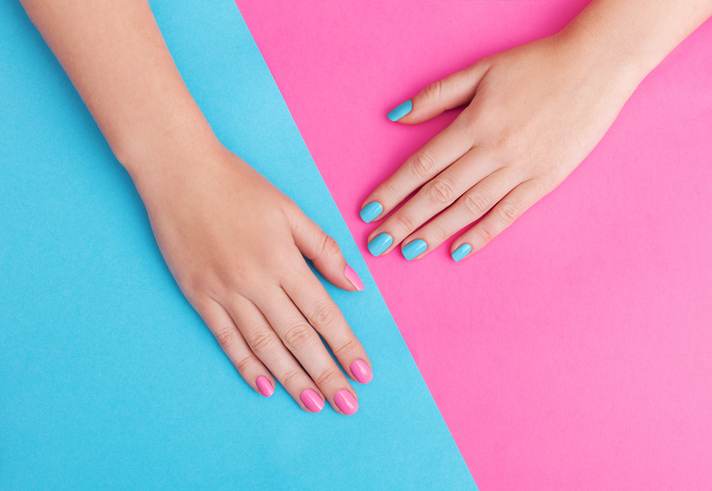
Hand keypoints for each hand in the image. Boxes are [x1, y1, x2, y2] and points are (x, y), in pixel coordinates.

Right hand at [132, 143, 370, 414]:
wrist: (180, 173)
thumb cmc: (239, 185)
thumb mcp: (289, 209)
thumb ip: (323, 248)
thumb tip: (355, 284)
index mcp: (284, 259)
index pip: (324, 314)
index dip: (346, 346)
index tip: (364, 373)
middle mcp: (257, 282)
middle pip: (299, 337)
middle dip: (326, 374)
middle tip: (347, 404)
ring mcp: (225, 292)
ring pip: (264, 345)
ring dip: (291, 378)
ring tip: (313, 403)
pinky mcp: (199, 297)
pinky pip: (226, 338)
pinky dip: (245, 364)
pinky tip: (263, 386)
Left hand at [361, 33, 640, 261]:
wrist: (598, 66)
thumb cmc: (536, 64)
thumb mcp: (481, 69)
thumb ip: (436, 96)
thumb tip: (396, 116)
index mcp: (473, 123)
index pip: (421, 165)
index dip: (391, 190)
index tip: (368, 211)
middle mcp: (493, 151)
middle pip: (438, 193)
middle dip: (404, 221)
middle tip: (378, 244)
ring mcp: (520, 169)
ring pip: (468, 209)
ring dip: (434, 232)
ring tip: (407, 252)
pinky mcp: (545, 181)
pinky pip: (507, 215)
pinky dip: (482, 235)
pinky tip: (458, 252)